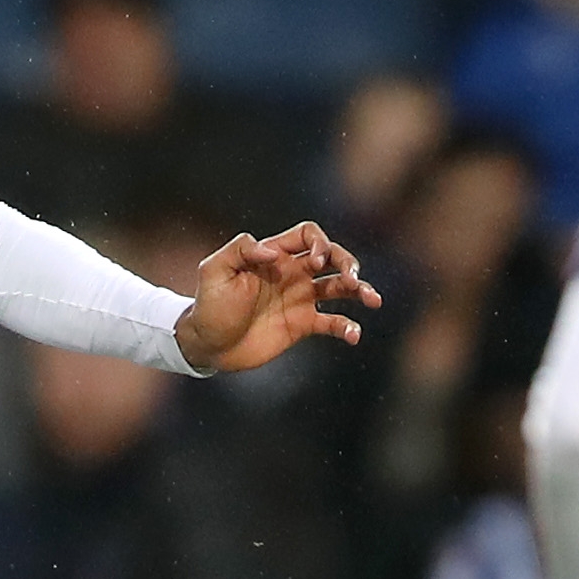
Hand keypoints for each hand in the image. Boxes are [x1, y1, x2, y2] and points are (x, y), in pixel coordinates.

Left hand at [175, 222, 378, 375]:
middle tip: (351, 278)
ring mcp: (299, 299)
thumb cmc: (208, 304)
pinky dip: (347, 327)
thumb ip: (239, 250)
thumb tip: (271, 251)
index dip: (318, 243)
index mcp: (275, 255)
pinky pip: (332, 323)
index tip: (313, 263)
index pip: (308, 235)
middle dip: (347, 262)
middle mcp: (292, 274)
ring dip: (359, 290)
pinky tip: (354, 335)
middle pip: (332, 257)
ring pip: (339, 288)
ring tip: (372, 299)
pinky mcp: (301, 326)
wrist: (206, 343)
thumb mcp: (214, 270)